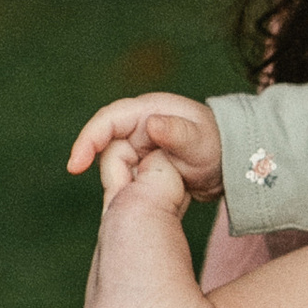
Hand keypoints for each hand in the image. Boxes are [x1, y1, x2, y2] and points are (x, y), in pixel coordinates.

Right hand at [65, 93, 224, 200]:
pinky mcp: (142, 162)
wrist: (231, 164)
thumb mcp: (198, 141)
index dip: (87, 141)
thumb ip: (176, 133)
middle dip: (116, 172)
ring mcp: (139, 144)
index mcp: (148, 110)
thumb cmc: (218, 146)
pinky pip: (126, 176)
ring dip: (128, 182)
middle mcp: (139, 124)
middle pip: (108, 149)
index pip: (106, 121)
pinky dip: (132, 188)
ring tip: (160, 191)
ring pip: (116, 166)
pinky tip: (150, 197)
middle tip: (134, 191)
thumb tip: (151, 124)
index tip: (75, 167)